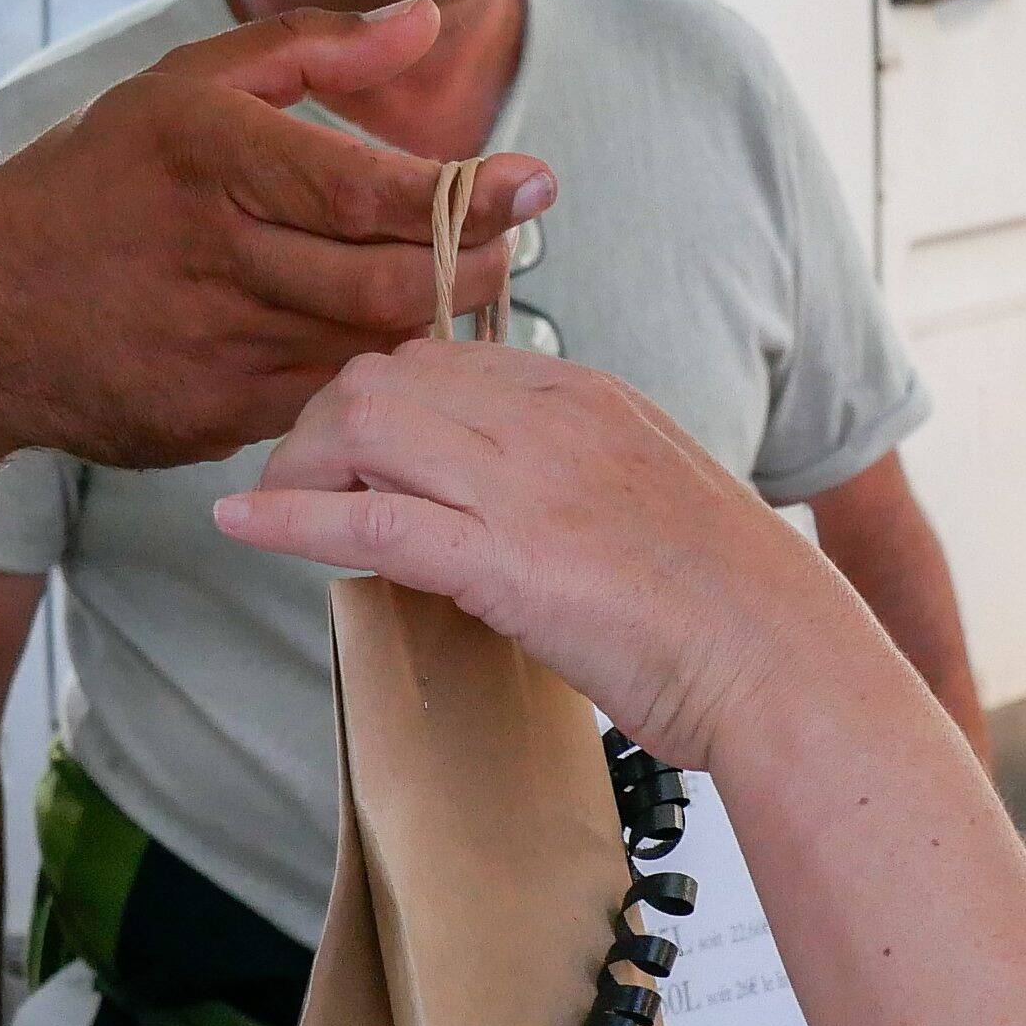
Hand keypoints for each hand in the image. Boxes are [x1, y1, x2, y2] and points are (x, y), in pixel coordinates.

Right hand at [0, 1, 556, 469]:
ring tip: (469, 287)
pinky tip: (398, 345)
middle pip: (387, 284)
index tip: (537, 182)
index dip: (468, 193)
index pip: (370, 189)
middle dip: (475, 269)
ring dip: (437, 326)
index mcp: (208, 155)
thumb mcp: (183, 86)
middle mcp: (211, 255)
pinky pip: (324, 396)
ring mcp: (211, 348)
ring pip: (368, 350)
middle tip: (517, 245)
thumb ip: (311, 48)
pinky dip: (374, 373)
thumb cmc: (93, 182)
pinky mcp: (211, 419)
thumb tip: (425, 22)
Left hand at [210, 341, 884, 766]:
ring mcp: (528, 486)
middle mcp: (551, 419)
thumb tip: (511, 505)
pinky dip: (289, 519)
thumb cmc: (730, 608)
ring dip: (300, 468)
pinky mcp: (508, 563)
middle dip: (320, 429)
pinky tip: (240, 524)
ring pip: (363, 425)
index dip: (373, 406)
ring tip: (279, 514)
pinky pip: (371, 520)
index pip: (439, 361)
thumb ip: (578, 478)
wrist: (785, 663)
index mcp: (589, 395)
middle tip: (300, 492)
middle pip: (383, 378)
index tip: (351, 460)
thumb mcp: (651, 501)